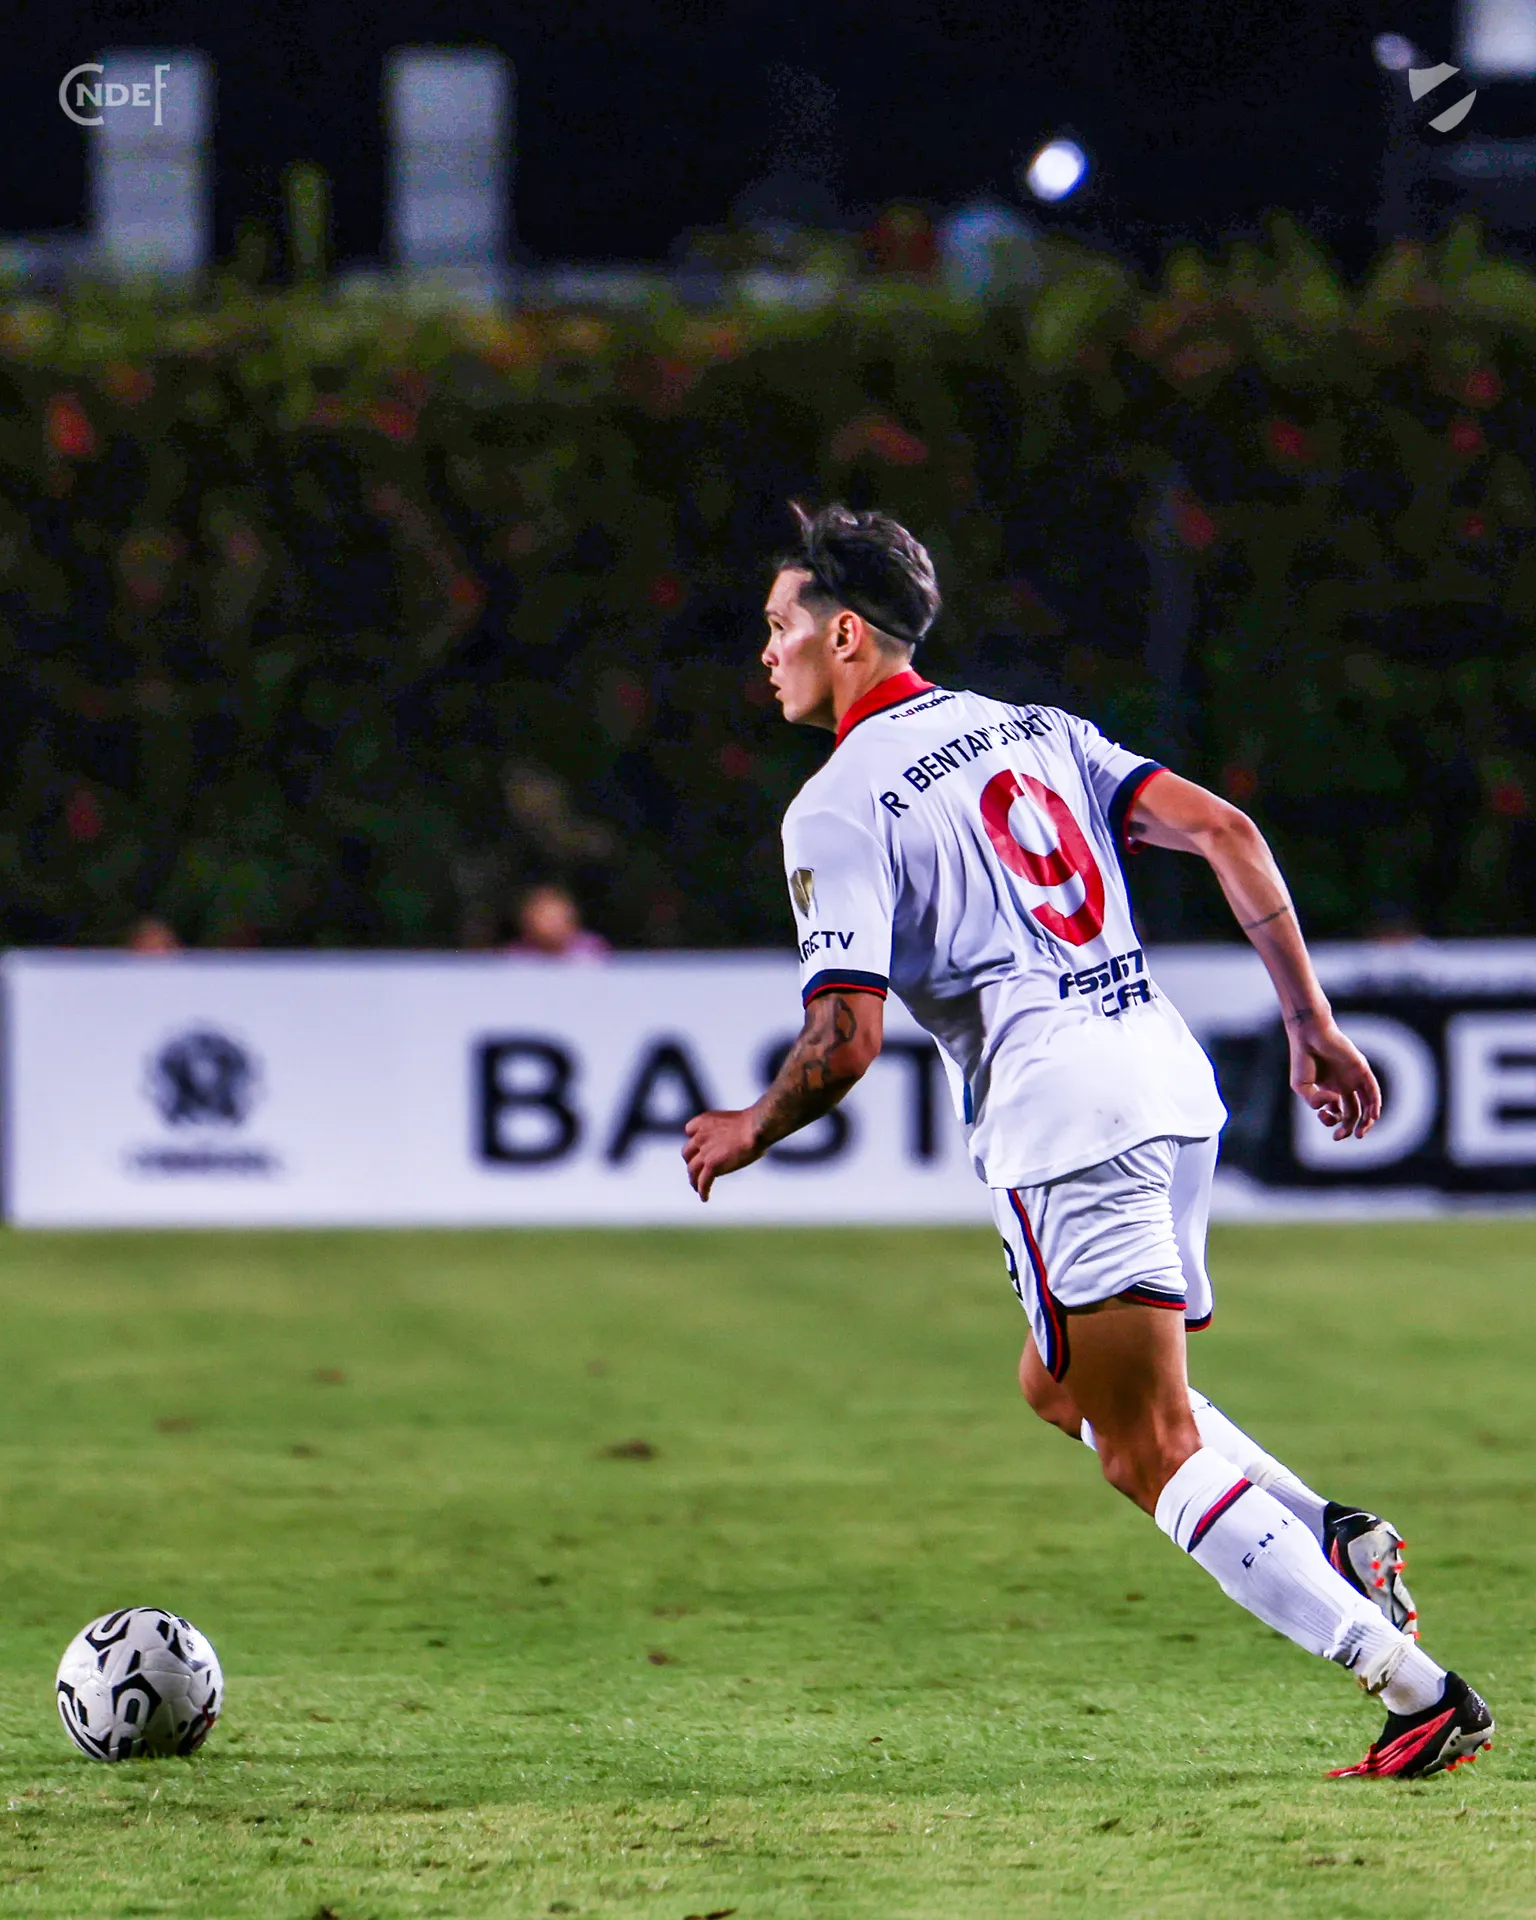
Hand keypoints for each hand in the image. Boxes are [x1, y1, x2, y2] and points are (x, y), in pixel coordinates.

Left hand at [682, 1108, 763, 1200]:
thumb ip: (730, 1131)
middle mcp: (700, 1136)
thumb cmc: (755, 1123)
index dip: (695, 1139)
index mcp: (705, 1121)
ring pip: (692, 1170)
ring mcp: (705, 1152)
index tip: (699, 1148)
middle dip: (691, 1162)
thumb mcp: (735, 1121)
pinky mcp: (712, 1165)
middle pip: (687, 1153)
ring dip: (694, 1180)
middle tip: (697, 1171)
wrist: (755, 1128)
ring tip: (697, 1188)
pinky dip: (703, 1191)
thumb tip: (741, 1140)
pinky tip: (705, 1198)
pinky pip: (703, 1182)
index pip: (690, 1131)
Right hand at [1289, 1015, 1381, 1140]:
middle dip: (1347, 1128)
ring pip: (1367, 1105)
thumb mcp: (1301, 1087)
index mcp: (1330, 1090)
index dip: (1330, 1121)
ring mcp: (1354, 1078)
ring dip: (1366, 1122)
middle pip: (1353, 1114)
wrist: (1308, 1034)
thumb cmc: (1302, 1059)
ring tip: (1360, 1134)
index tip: (1321, 1115)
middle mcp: (1344, 1086)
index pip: (1337, 1113)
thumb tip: (1334, 1102)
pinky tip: (1372, 1116)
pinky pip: (1373, 1090)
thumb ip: (1315, 1101)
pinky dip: (1375, 1104)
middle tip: (1339, 1137)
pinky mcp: (1361, 1069)